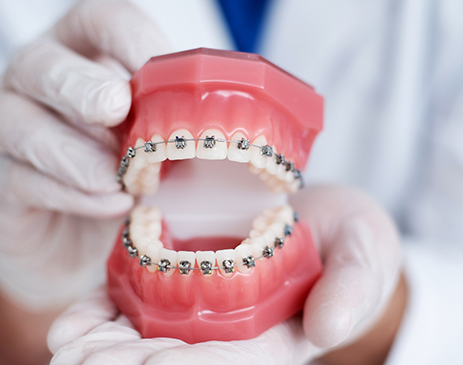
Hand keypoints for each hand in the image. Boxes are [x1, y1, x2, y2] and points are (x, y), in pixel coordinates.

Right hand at [0, 0, 169, 362]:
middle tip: (114, 108)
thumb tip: (253, 123)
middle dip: (81, 86)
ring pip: (22, 123)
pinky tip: (110, 205)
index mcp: (92, 64)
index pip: (100, 24)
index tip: (156, 64)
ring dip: (74, 152)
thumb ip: (190, 127)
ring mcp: (18, 133)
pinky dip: (70, 193)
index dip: (127, 36)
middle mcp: (47, 89)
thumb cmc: (139, 185)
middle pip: (45, 64)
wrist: (91, 246)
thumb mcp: (170, 148)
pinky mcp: (7, 182)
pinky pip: (23, 178)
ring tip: (118, 180)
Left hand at [48, 185, 402, 364]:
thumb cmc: (353, 241)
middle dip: (130, 364)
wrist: (326, 217)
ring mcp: (205, 304)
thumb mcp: (366, 256)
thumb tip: (330, 329)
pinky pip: (140, 300)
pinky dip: (105, 312)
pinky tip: (75, 320)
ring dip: (105, 344)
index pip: (231, 363)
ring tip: (67, 342)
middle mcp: (233, 329)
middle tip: (82, 361)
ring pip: (149, 335)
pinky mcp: (186, 273)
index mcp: (276, 335)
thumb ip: (354, 287)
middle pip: (178, 357)